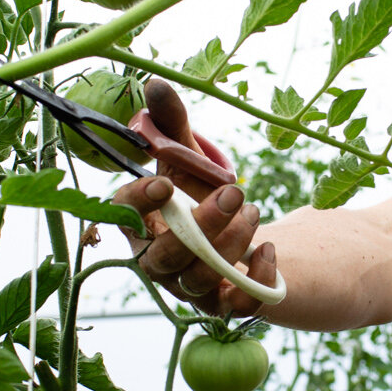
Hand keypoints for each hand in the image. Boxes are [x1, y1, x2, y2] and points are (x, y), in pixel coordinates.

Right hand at [111, 80, 279, 316]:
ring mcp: (188, 286)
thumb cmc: (196, 189)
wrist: (231, 229)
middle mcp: (157, 261)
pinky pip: (235, 306)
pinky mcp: (222, 304)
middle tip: (234, 192)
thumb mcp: (184, 154)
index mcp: (139, 223)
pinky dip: (255, 280)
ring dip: (231, 244)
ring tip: (253, 208)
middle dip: (202, 226)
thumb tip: (156, 83)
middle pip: (166, 258)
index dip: (138, 202)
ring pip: (201, 279)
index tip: (163, 180)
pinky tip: (268, 249)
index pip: (123, 218)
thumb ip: (170, 124)